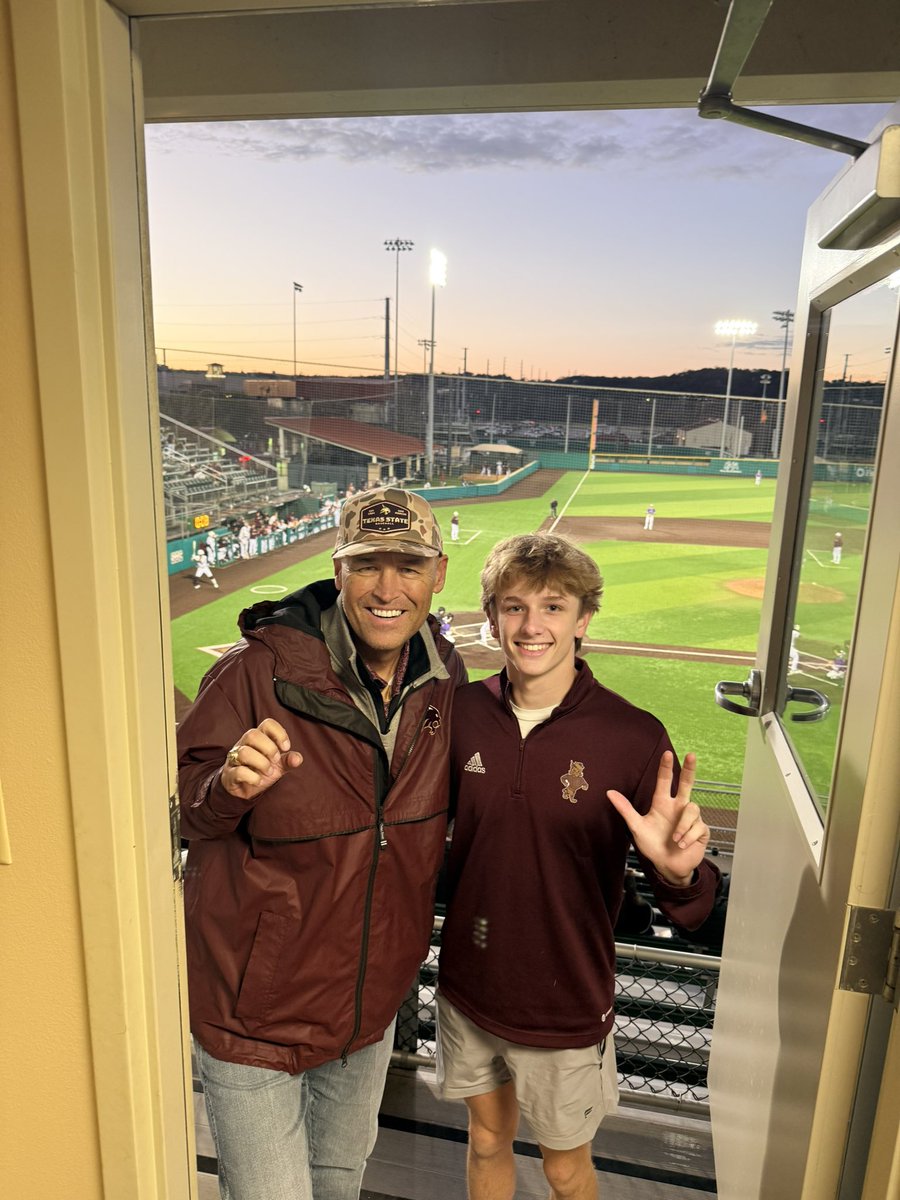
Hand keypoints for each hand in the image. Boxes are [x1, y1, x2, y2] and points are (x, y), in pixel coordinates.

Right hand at [221, 718, 302, 800]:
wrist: (245, 790)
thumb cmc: (262, 772)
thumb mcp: (279, 766)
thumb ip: (288, 760)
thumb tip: (297, 758)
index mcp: (258, 738)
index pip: (267, 724)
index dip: (279, 733)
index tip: (286, 747)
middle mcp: (244, 745)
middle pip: (252, 734)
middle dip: (269, 748)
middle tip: (276, 760)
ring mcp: (234, 759)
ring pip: (244, 752)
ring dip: (261, 763)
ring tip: (268, 772)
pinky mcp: (229, 775)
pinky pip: (238, 771)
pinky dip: (252, 777)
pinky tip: (258, 781)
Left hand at [607, 751, 708, 885]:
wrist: (667, 867)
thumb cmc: (652, 846)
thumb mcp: (637, 827)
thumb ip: (625, 809)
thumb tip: (609, 792)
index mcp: (662, 804)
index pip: (665, 782)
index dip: (666, 768)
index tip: (667, 754)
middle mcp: (678, 807)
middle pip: (686, 784)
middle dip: (690, 769)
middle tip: (691, 755)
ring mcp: (690, 818)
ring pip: (693, 808)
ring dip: (682, 825)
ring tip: (674, 838)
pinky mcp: (701, 830)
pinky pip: (698, 827)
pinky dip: (688, 837)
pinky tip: (682, 844)